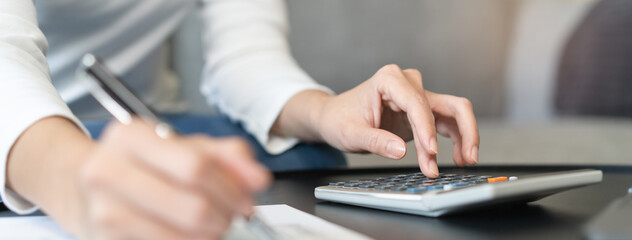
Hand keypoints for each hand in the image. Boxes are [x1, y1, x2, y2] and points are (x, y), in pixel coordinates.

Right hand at [78, 119, 269, 239]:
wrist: (85, 185)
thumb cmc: (141, 163)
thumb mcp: (182, 146)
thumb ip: (226, 156)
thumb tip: (257, 178)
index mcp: (130, 137)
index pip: (196, 166)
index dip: (232, 188)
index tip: (247, 199)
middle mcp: (108, 171)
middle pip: (193, 206)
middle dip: (225, 216)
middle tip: (232, 215)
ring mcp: (103, 210)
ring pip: (182, 236)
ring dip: (210, 235)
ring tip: (212, 224)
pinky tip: (189, 234)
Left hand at [317, 64, 478, 176]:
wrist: (334, 117)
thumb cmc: (340, 119)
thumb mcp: (351, 134)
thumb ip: (374, 142)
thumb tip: (401, 152)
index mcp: (389, 79)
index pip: (416, 103)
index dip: (426, 128)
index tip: (430, 151)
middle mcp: (408, 83)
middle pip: (448, 103)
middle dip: (463, 131)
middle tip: (467, 157)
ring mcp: (418, 96)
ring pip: (453, 113)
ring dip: (463, 138)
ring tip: (463, 162)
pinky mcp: (422, 112)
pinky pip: (446, 124)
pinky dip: (454, 140)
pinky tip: (456, 158)